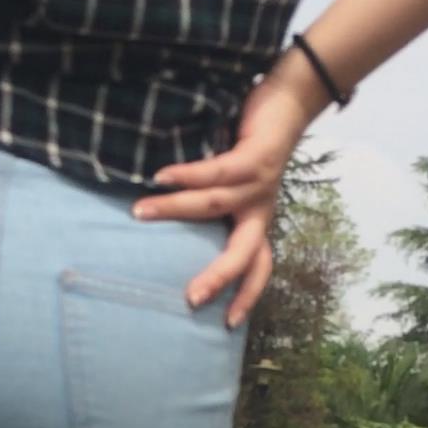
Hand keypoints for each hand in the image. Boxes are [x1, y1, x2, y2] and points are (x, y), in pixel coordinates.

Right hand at [131, 65, 318, 324]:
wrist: (287, 103)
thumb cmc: (250, 146)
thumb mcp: (233, 188)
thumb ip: (210, 208)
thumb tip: (163, 223)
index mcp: (258, 222)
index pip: (257, 269)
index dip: (246, 296)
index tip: (227, 324)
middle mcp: (262, 209)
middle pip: (244, 254)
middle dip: (219, 277)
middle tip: (191, 298)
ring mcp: (260, 185)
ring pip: (214, 206)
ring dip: (174, 210)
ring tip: (140, 211)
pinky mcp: (256, 158)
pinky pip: (216, 172)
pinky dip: (186, 175)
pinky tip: (161, 177)